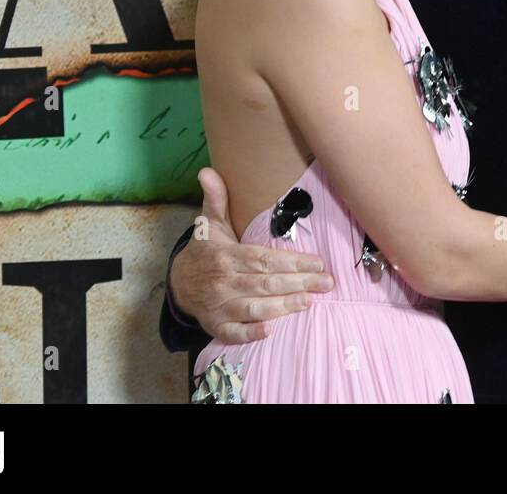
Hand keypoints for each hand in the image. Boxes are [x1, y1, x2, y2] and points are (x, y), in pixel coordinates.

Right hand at [171, 166, 333, 342]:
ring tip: (310, 302)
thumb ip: (216, 199)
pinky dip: (250, 333)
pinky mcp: (216, 325)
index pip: (264, 259)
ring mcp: (219, 305)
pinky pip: (233, 333)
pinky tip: (270, 331)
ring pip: (254, 307)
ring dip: (282, 307)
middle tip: (327, 283)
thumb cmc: (206, 251)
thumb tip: (207, 171)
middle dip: (299, 283)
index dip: (291, 261)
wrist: (179, 282)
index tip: (318, 262)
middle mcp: (224, 281)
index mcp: (226, 256)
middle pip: (265, 283)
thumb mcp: (209, 223)